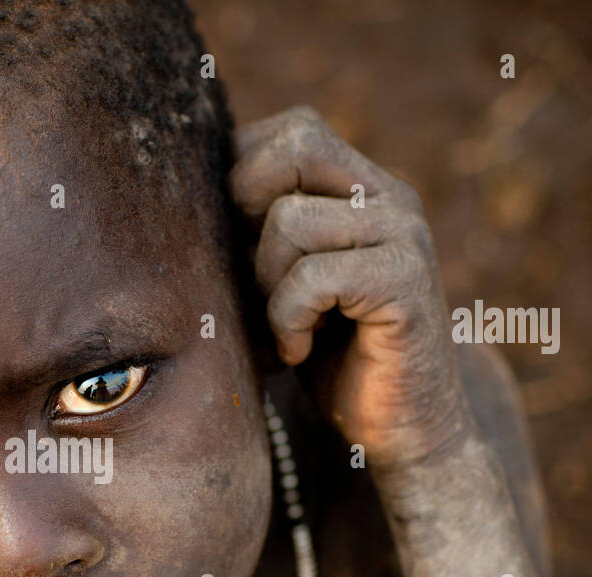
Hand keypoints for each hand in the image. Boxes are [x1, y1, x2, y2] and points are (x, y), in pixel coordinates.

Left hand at [229, 106, 472, 471]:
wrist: (397, 431)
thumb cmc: (326, 360)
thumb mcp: (277, 284)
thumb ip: (255, 233)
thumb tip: (184, 192)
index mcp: (361, 189)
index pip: (290, 131)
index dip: (245, 179)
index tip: (242, 251)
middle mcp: (389, 198)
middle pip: (294, 148)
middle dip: (250, 215)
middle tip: (257, 281)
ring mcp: (404, 235)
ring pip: (290, 220)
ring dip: (266, 285)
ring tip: (284, 327)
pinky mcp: (406, 281)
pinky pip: (312, 276)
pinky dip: (287, 320)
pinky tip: (298, 351)